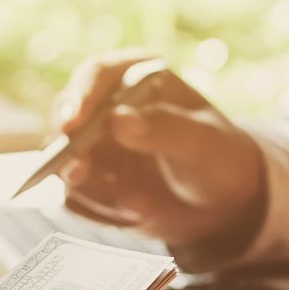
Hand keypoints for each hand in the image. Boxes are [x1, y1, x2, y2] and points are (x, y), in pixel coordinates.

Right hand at [52, 49, 264, 245]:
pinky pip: (78, 199)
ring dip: (98, 191)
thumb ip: (165, 128)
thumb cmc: (219, 159)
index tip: (72, 125)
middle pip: (65, 120)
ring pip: (67, 165)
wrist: (223, 204)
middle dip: (69, 151)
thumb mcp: (204, 143)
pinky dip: (104, 211)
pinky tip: (140, 213)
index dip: (78, 97)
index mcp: (135, 78)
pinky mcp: (92, 183)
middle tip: (79, 173)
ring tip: (142, 207)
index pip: (95, 75)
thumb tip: (118, 119)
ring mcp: (95, 147)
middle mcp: (107, 108)